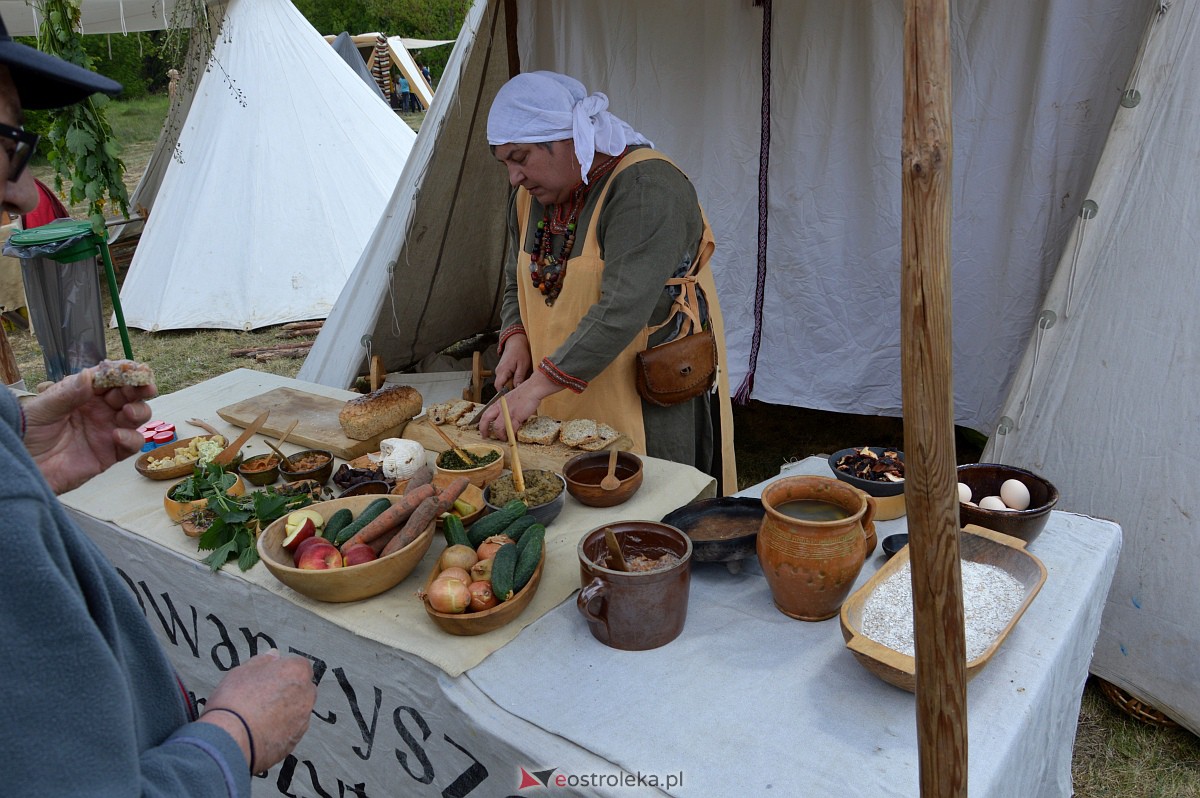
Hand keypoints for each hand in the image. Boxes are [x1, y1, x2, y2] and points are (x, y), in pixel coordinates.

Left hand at [22, 366, 154, 493]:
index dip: (125, 372)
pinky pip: (132, 444)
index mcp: (83, 393)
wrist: (23, 466)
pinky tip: (117, 436)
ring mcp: (107, 431)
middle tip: (144, 388)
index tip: (136, 370)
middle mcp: (99, 410)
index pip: (110, 378)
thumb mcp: (41, 409)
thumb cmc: (27, 433)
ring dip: (139, 411)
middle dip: (140, 389)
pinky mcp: (110, 453)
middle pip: (130, 395)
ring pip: (137, 416)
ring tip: (128, 413)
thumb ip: (67, 394)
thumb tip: (89, 375)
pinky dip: (132, 439)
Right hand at [200, 649, 315, 772]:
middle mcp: (306, 695)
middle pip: (303, 688)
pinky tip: (261, 732)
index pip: (299, 666)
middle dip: (289, 690)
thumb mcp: (242, 671)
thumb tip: (274, 655)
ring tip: (259, 717)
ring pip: (298, 711)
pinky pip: (291, 731)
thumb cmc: (235, 700)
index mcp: (297, 672)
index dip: (283, 671)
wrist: (229, 739)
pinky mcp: (295, 741)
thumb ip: (263, 661)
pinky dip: (281, 730)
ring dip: (286, 711)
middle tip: (263, 697)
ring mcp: (303, 720)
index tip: (268, 678)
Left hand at [478, 370, 557, 440]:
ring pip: (498, 427)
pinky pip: (511, 429)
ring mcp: (508, 412)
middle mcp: (501, 407)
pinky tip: (513, 436)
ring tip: (504, 438)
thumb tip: (506, 418)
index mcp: (499, 403)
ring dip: (500, 435)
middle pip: (487, 419)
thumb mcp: (510, 400)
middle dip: (484, 429)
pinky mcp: (516, 416)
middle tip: (486, 436)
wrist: (533, 389)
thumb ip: (506, 409)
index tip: (482, 429)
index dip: (482, 423)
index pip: (485, 414)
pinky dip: (512, 434)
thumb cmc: (524, 394)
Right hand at [493, 333, 531, 390]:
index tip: (512, 395)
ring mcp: (499, 370)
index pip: (498, 386)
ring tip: (520, 382)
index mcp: (503, 370)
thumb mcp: (523, 365)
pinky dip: (511, 379)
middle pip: (501, 385)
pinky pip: (505, 378)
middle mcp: (499, 371)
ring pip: (503, 382)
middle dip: (509, 389)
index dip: (504, 393)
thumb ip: (519, 377)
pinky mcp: (502, 369)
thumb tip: (517, 387)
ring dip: (511, 384)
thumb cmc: (520, 351)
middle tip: (519, 389)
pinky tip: (518, 377)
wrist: (515, 342)